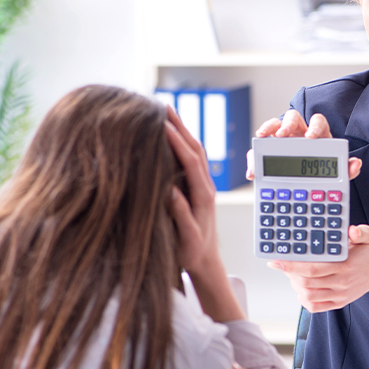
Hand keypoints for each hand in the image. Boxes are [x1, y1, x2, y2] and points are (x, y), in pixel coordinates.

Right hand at [165, 105, 218, 276]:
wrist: (206, 262)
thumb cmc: (193, 253)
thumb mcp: (186, 238)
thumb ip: (180, 215)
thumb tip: (170, 191)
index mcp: (203, 195)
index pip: (191, 161)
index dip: (177, 142)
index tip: (162, 125)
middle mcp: (206, 186)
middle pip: (195, 149)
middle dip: (180, 126)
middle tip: (163, 106)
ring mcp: (204, 185)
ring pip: (195, 152)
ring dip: (183, 131)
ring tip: (167, 114)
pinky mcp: (198, 188)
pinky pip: (193, 160)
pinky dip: (183, 144)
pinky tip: (173, 137)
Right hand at [245, 110, 361, 179]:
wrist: (308, 188)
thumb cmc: (323, 174)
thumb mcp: (336, 176)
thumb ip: (347, 170)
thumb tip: (355, 163)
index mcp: (318, 135)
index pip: (318, 122)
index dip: (315, 126)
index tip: (311, 137)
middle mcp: (299, 133)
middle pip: (293, 118)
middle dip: (287, 124)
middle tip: (283, 134)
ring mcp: (282, 140)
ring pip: (274, 125)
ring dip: (267, 128)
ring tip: (262, 137)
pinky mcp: (268, 150)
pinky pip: (259, 149)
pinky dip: (254, 158)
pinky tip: (253, 170)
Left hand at [268, 224, 368, 311]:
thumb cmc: (368, 250)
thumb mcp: (367, 236)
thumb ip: (361, 232)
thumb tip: (352, 231)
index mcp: (346, 266)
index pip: (313, 268)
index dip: (292, 266)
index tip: (276, 261)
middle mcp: (342, 283)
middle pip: (307, 283)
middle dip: (289, 274)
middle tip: (282, 264)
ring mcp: (341, 295)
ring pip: (309, 296)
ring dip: (295, 285)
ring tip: (293, 274)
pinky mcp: (340, 303)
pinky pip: (316, 307)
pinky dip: (304, 299)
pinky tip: (302, 287)